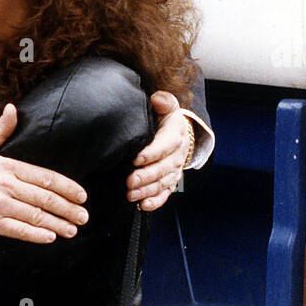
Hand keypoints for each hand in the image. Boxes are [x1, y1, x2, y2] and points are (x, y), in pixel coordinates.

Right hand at [0, 104, 88, 241]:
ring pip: (35, 216)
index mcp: (6, 166)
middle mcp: (6, 185)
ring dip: (58, 224)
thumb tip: (12, 108)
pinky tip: (50, 237)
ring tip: (72, 229)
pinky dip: (36, 234)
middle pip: (45, 198)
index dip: (66, 187)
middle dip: (68, 208)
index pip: (44, 177)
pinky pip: (19, 230)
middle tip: (84, 216)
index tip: (81, 195)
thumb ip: (1, 130)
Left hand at [126, 91, 193, 210]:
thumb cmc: (163, 120)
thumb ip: (163, 102)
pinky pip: (165, 194)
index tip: (136, 159)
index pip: (165, 145)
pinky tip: (142, 206)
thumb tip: (158, 99)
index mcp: (175, 135)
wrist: (177, 134)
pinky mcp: (170, 182)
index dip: (152, 153)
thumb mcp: (165, 107)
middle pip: (163, 168)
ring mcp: (174, 171)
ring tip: (130, 195)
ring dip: (147, 191)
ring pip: (162, 184)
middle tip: (129, 182)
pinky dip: (155, 202)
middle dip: (146, 177)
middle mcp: (177, 155)